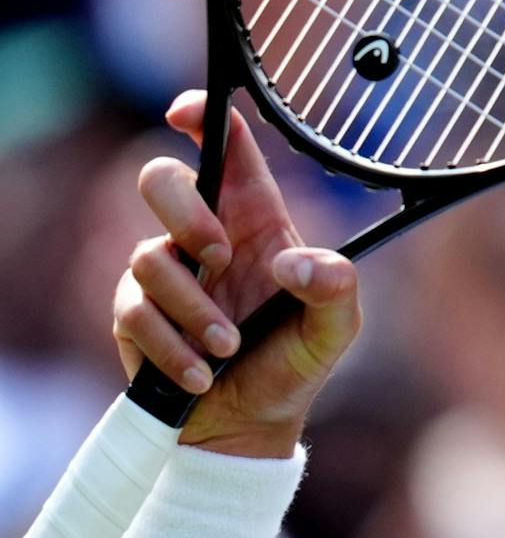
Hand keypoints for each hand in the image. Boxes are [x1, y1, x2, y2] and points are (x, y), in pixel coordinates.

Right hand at [112, 93, 360, 456]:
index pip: (225, 147)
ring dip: (192, 309)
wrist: (251, 425)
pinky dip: (172, 348)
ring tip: (227, 349)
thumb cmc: (296, 362)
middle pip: (161, 180)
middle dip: (185, 214)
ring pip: (148, 257)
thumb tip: (293, 263)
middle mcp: (204, 236)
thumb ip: (335, 287)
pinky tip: (203, 375)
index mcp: (255, 219)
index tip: (184, 113)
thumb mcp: (336, 329)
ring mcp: (164, 272)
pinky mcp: (135, 313)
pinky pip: (135, 313)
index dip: (203, 116)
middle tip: (218, 258)